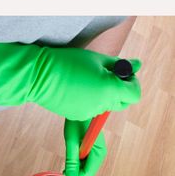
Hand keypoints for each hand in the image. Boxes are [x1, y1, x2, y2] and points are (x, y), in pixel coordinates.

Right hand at [0, 42, 141, 122]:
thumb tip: (137, 65)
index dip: (132, 83)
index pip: (135, 93)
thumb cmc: (68, 62)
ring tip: (87, 79)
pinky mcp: (78, 116)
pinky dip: (91, 100)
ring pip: (106, 106)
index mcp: (110, 89)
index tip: (124, 74)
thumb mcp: (97, 59)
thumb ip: (119, 66)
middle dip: (120, 90)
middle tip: (106, 75)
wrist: (39, 75)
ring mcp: (89, 113)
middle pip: (123, 102)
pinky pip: (92, 109)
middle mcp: (102, 104)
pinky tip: (77, 87)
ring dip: (104, 94)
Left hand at [63, 119, 106, 175]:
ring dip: (77, 164)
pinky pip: (87, 159)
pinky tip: (73, 151)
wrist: (80, 108)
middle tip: (65, 164)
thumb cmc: (76, 122)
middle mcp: (101, 152)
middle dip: (77, 170)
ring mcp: (98, 150)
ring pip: (87, 165)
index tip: (65, 171)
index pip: (88, 173)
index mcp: (98, 151)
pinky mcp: (94, 147)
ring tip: (69, 153)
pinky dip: (79, 159)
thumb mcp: (71, 141)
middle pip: (89, 170)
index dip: (76, 175)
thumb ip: (72, 160)